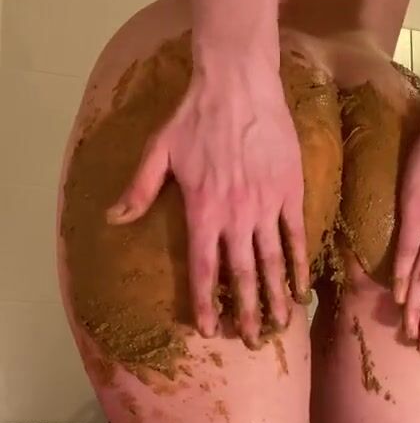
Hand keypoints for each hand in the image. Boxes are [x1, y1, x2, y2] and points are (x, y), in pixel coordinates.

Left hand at [106, 48, 308, 348]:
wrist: (239, 82)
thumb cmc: (194, 115)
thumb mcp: (158, 150)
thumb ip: (139, 189)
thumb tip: (114, 219)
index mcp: (203, 211)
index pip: (205, 269)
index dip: (207, 302)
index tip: (210, 329)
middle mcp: (236, 215)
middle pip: (243, 275)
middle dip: (247, 311)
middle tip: (251, 340)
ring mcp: (267, 204)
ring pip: (272, 261)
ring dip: (276, 296)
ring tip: (280, 325)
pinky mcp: (290, 190)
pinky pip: (296, 235)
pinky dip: (298, 262)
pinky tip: (301, 285)